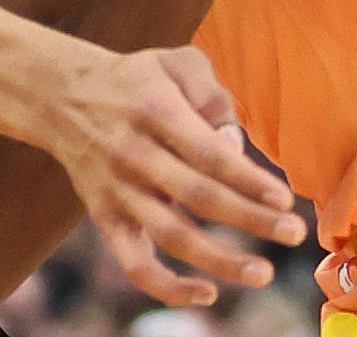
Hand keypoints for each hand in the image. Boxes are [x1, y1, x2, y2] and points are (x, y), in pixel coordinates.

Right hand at [46, 43, 305, 307]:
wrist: (64, 97)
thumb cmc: (138, 79)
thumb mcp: (177, 63)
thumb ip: (213, 97)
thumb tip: (237, 149)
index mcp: (156, 109)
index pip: (207, 153)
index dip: (248, 180)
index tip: (284, 199)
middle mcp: (134, 153)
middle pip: (198, 198)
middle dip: (251, 220)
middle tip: (293, 234)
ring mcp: (118, 191)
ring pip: (171, 237)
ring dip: (220, 261)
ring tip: (263, 272)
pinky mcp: (105, 219)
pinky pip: (135, 265)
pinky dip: (169, 288)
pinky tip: (208, 294)